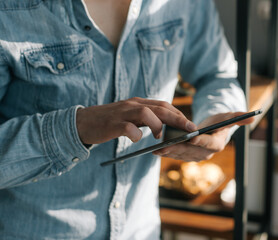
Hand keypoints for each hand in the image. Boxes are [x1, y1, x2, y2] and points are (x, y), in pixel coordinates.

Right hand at [76, 97, 196, 144]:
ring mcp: (122, 113)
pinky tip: (136, 141)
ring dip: (158, 126)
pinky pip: (128, 127)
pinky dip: (136, 134)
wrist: (82, 123)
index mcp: (138, 103)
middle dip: (178, 119)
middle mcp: (132, 105)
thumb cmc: (109, 122)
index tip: (190, 125)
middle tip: (190, 130)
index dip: (178, 114)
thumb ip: (145, 119)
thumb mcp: (129, 116)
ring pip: (146, 113)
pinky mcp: (112, 124)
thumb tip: (164, 128)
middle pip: (160, 108)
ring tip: (160, 137)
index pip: (163, 105)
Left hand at [153, 112, 253, 160]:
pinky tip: (155, 150)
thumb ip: (238, 118)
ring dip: (169, 152)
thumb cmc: (218, 123)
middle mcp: (206, 154)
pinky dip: (166, 153)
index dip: (200, 140)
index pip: (208, 143)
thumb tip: (252, 117)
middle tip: (165, 145)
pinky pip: (175, 155)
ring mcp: (195, 157)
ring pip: (181, 155)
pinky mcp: (186, 157)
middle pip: (191, 151)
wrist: (210, 131)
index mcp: (216, 144)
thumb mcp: (228, 118)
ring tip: (156, 148)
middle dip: (178, 148)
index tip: (191, 137)